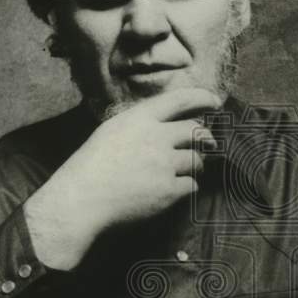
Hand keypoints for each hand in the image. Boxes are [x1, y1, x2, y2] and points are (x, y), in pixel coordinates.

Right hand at [23, 87, 220, 268]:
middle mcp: (156, 137)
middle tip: (206, 145)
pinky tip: (174, 190)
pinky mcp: (168, 191)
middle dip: (204, 139)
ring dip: (195, 165)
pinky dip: (187, 188)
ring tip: (184, 171)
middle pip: (196, 131)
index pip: (180, 100)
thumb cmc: (91, 167)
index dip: (202, 98)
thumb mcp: (112, 131)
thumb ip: (140, 124)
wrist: (82, 199)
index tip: (215, 102)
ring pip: (197, 160)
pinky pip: (192, 185)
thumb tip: (167, 124)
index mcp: (139, 118)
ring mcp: (164, 164)